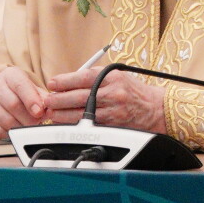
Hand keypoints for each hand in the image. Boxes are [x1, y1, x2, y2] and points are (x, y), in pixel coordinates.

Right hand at [0, 66, 49, 138]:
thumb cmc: (16, 93)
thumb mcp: (30, 89)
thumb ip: (41, 97)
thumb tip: (49, 108)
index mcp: (9, 75)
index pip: (21, 86)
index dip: (31, 100)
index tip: (39, 112)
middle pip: (13, 105)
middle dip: (29, 118)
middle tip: (37, 123)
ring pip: (6, 119)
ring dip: (20, 127)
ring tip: (28, 127)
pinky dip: (9, 134)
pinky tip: (15, 131)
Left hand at [45, 66, 167, 132]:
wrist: (156, 108)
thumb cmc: (135, 92)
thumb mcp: (119, 76)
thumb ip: (96, 77)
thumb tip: (70, 82)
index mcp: (114, 77)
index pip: (84, 77)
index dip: (65, 80)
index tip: (52, 83)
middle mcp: (113, 93)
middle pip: (79, 96)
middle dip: (59, 99)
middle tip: (47, 100)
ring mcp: (113, 111)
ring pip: (81, 114)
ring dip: (63, 114)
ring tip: (51, 113)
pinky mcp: (113, 126)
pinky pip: (89, 125)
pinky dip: (75, 125)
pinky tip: (66, 124)